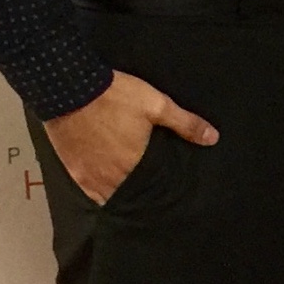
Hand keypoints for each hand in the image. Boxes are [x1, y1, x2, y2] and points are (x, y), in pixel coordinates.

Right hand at [43, 70, 218, 206]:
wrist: (71, 88)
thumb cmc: (115, 96)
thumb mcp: (156, 105)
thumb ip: (185, 124)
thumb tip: (212, 138)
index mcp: (135, 165)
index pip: (151, 189)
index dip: (158, 190)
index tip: (163, 188)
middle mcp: (112, 178)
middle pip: (130, 194)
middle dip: (139, 192)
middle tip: (147, 186)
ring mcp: (89, 177)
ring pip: (108, 195)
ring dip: (118, 192)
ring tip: (128, 184)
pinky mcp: (73, 171)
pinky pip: (89, 190)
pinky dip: (98, 189)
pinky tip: (105, 182)